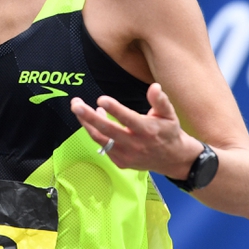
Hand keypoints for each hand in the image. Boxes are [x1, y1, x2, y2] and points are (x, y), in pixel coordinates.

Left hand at [70, 82, 203, 177]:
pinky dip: (96, 133)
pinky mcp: (120, 162)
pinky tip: (94, 121)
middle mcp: (135, 144)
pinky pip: (104, 147)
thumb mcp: (169, 114)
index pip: (128, 119)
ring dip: (87, 124)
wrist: (173, 159)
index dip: (114, 109)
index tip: (101, 99)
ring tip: (79, 108)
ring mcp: (126, 155)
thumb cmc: (169, 132)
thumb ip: (160, 100)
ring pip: (100, 139)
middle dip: (89, 117)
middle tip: (76, 104)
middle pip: (107, 131)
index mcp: (147, 130)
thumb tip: (154, 87)